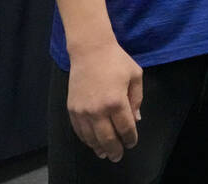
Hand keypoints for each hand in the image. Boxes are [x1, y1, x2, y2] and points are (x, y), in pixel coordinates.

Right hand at [65, 40, 142, 161]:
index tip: (132, 143)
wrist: (90, 51)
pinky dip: (86, 139)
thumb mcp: (135, 76)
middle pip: (107, 138)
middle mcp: (98, 110)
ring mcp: (82, 111)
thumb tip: (135, 120)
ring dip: (98, 147)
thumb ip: (136, 100)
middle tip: (118, 156)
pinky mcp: (71, 109)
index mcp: (116, 102)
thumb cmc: (117, 61)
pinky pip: (78, 130)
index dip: (130, 138)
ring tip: (105, 154)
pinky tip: (92, 142)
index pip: (125, 128)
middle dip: (115, 149)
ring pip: (91, 137)